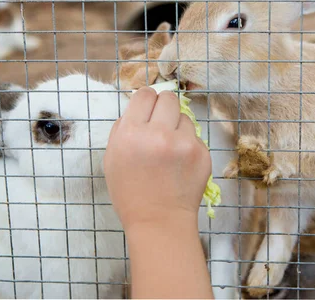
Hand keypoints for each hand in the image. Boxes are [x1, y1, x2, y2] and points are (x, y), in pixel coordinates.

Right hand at [104, 86, 211, 231]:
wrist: (159, 221)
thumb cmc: (131, 192)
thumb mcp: (112, 158)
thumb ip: (123, 128)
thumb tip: (139, 106)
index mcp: (131, 133)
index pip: (145, 94)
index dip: (146, 100)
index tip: (147, 109)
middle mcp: (158, 133)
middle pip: (168, 98)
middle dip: (163, 108)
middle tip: (160, 124)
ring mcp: (184, 143)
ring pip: (184, 116)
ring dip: (177, 127)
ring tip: (169, 150)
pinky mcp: (202, 153)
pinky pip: (195, 136)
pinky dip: (188, 145)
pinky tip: (180, 164)